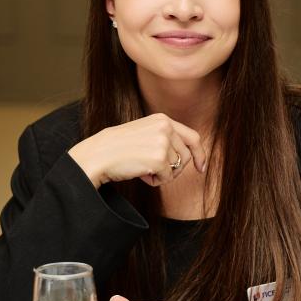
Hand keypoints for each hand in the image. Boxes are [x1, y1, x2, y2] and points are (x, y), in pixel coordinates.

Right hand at [68, 113, 205, 188]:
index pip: (192, 137)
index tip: (201, 167)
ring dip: (162, 174)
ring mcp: (163, 142)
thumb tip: (187, 156)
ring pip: (177, 168)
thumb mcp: (144, 132)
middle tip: (155, 171)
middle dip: (175, 168)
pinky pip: (167, 178)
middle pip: (186, 156)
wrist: (99, 154)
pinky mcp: (159, 158)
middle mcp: (166, 127)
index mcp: (162, 119)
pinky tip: (140, 174)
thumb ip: (164, 137)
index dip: (199, 154)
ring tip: (143, 169)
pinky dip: (155, 181)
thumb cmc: (118, 148)